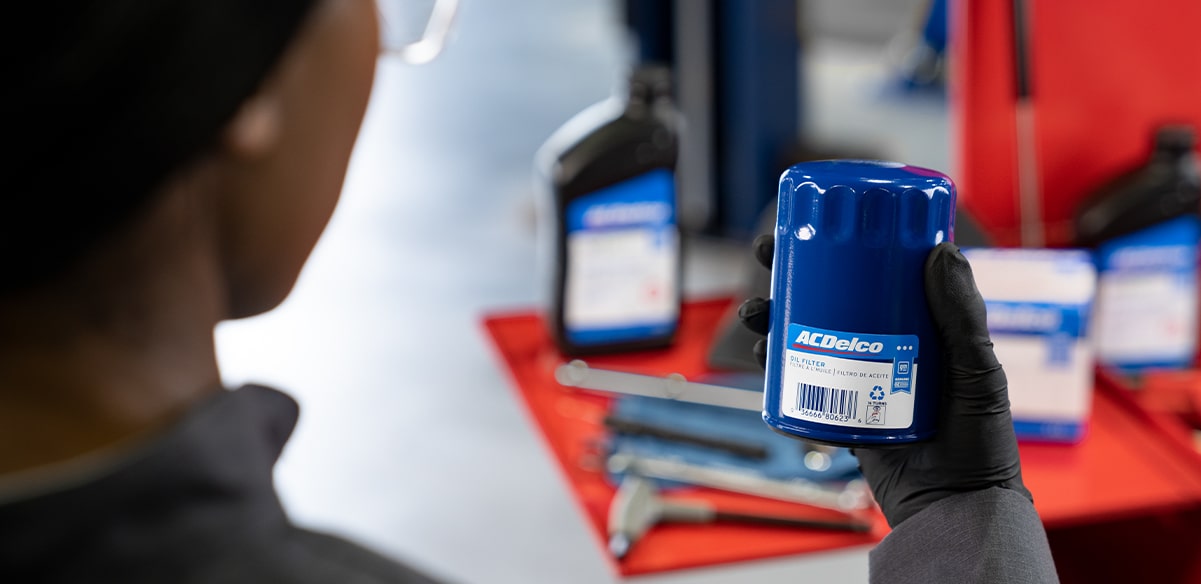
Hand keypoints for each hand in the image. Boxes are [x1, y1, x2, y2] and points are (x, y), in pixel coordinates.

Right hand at [738, 235, 1030, 526]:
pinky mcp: (839, 412)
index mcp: (920, 327)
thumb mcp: (977, 369)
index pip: (877, 273)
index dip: (843, 245)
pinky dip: (776, 369)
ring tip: (756, 312)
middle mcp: (884, 346)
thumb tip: (940, 252)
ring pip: (805, 337)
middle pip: (829, 298)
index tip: (820, 224)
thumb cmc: (981, 442)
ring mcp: (859, 379)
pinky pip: (801, 386)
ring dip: (773, 320)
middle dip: (791, 276)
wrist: (956, 508)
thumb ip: (962, 317)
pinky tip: (761, 356)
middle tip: (766, 257)